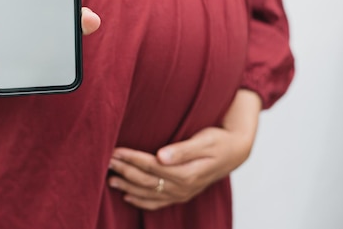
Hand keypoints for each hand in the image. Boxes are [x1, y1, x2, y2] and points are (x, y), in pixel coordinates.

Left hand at [107, 89, 261, 209]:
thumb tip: (161, 156)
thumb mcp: (204, 140)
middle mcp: (183, 187)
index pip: (151, 166)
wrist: (235, 152)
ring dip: (128, 187)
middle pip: (146, 180)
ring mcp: (182, 194)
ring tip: (110, 179)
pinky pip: (158, 203)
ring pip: (149, 194)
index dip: (132, 159)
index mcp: (187, 173)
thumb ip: (182, 150)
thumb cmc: (219, 141)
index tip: (115, 151)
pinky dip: (141, 201)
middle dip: (124, 171)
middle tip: (106, 161)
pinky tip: (127, 196)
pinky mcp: (182, 194)